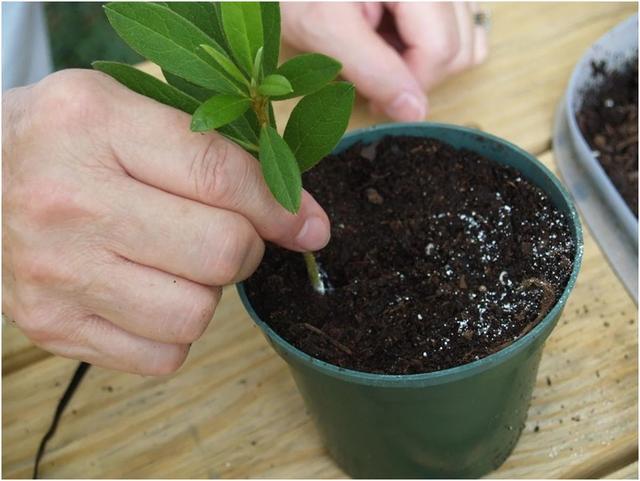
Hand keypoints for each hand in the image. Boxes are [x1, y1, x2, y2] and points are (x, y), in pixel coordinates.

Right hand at [2, 70, 329, 374]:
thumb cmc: (70, 143)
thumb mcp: (132, 113)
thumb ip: (220, 156)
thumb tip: (306, 224)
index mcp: (93, 125)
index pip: (221, 177)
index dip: (281, 208)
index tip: (308, 226)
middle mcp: (67, 200)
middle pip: (220, 253)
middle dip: (244, 248)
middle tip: (223, 234)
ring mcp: (54, 272)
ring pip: (196, 314)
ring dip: (206, 291)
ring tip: (175, 261)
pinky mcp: (50, 325)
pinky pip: (163, 355)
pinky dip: (174, 329)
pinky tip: (148, 291)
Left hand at [282, 2, 488, 120]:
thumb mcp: (324, 28)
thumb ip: (373, 71)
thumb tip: (416, 112)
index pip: (441, 50)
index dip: (408, 85)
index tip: (371, 96)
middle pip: (459, 47)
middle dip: (415, 74)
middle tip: (369, 74)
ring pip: (468, 40)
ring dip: (424, 60)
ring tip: (378, 49)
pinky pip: (463, 25)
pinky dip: (434, 44)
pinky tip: (396, 39)